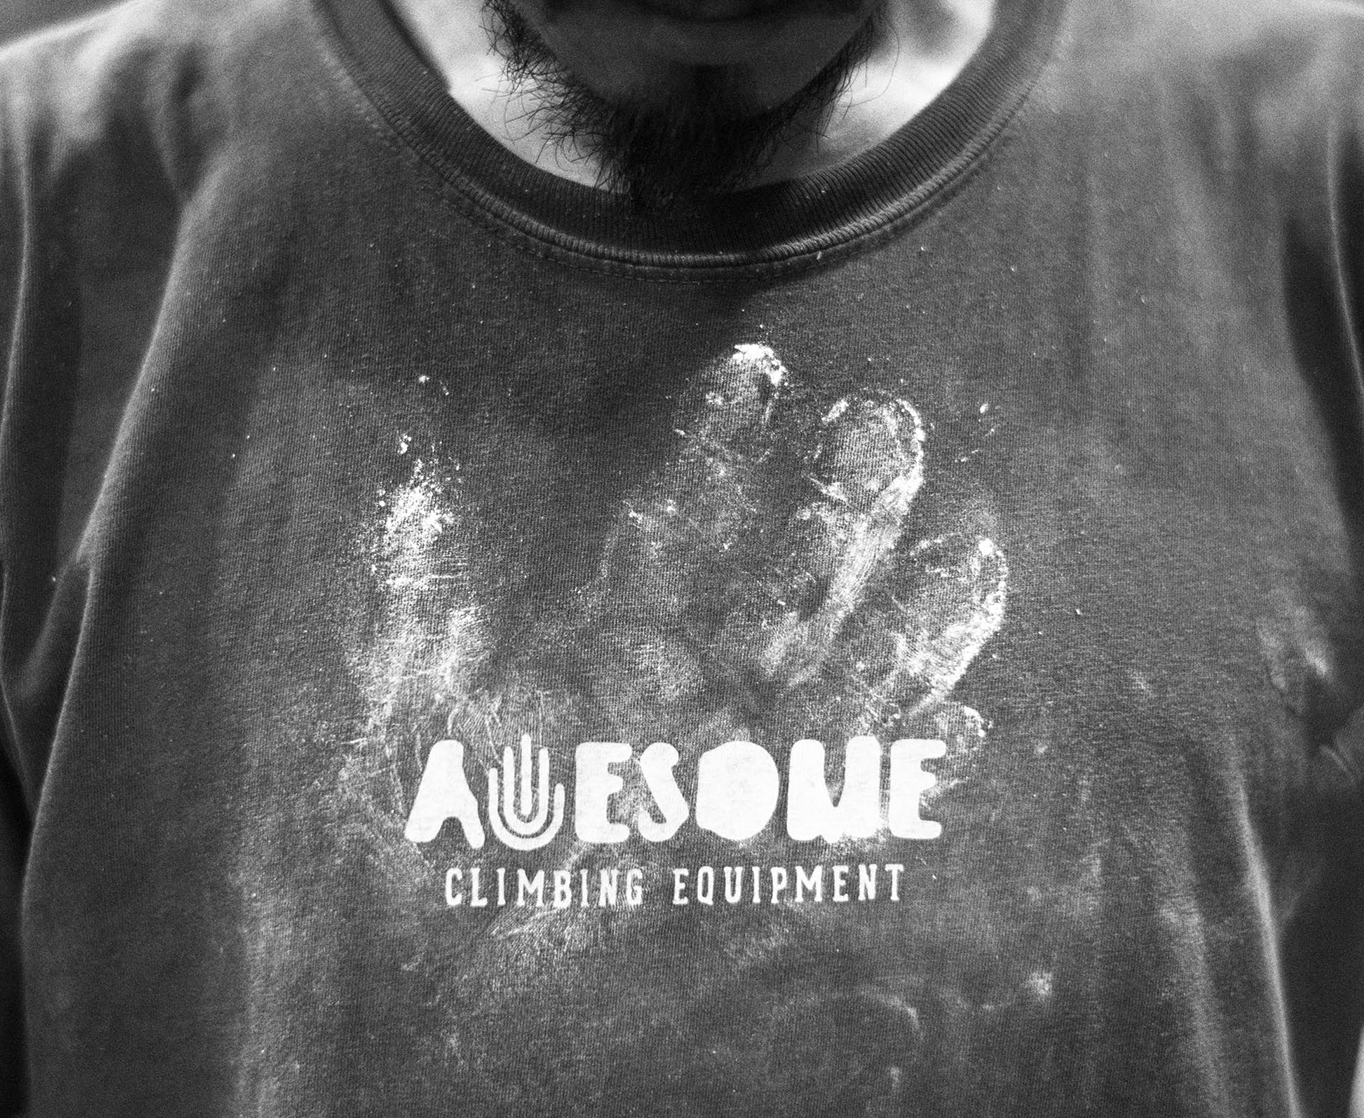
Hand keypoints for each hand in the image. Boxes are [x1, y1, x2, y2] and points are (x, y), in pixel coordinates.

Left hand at [337, 343, 1006, 1114]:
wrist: (428, 992)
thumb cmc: (408, 843)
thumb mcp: (396, 707)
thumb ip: (412, 598)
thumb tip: (412, 478)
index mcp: (605, 643)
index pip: (677, 524)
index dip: (719, 450)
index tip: (758, 371)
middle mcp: (685, 697)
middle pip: (781, 586)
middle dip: (838, 509)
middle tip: (891, 423)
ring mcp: (730, 775)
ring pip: (838, 683)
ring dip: (902, 624)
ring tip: (967, 554)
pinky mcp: (755, 863)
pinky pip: (848, 816)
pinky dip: (905, 784)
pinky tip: (960, 738)